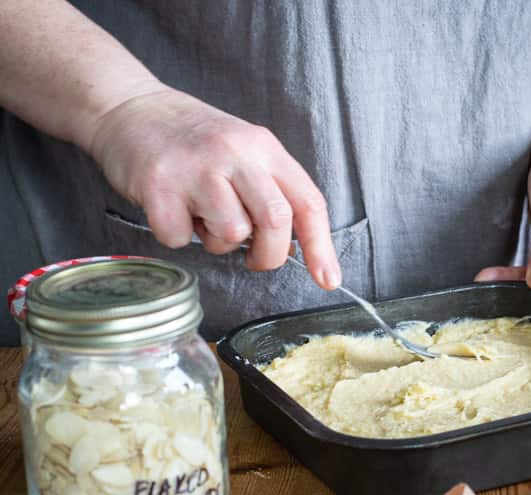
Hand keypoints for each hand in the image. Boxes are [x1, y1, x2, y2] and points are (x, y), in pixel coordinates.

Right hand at [89, 86, 339, 288]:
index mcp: (264, 148)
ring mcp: (196, 168)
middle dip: (270, 255)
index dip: (321, 247)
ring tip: (201, 216)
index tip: (329, 280)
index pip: (307, 202)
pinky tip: (170, 208)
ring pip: (231, 234)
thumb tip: (296, 250)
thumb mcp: (244, 154)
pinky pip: (180, 238)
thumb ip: (272, 194)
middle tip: (253, 257)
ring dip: (217, 242)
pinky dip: (176, 235)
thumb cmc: (193, 143)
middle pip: (276, 221)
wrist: (129, 107)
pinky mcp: (158, 185)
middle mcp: (235, 153)